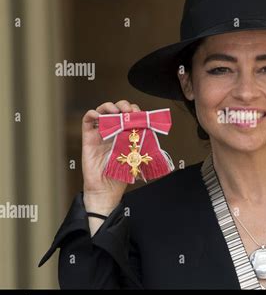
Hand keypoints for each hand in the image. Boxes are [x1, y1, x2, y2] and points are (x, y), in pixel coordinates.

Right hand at [81, 100, 140, 214]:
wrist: (106, 189)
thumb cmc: (121, 175)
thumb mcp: (136, 156)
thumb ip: (140, 142)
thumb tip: (149, 128)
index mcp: (126, 134)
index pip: (130, 116)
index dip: (135, 111)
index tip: (140, 114)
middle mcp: (113, 131)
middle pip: (117, 109)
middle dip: (124, 105)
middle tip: (129, 111)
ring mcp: (100, 133)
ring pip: (102, 111)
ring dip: (109, 106)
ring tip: (116, 112)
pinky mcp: (88, 137)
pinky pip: (87, 120)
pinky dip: (92, 114)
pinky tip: (99, 116)